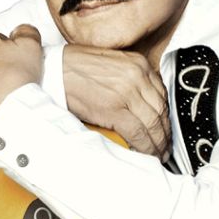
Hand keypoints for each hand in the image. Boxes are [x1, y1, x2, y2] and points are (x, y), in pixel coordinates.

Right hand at [62, 45, 170, 161]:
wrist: (53, 69)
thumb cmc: (75, 68)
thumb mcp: (111, 65)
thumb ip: (129, 80)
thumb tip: (139, 105)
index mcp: (138, 64)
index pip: (162, 95)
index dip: (165, 116)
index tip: (164, 128)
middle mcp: (137, 75)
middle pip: (161, 111)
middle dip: (165, 132)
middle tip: (165, 146)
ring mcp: (128, 92)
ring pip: (153, 124)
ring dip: (158, 143)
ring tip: (158, 154)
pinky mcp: (115, 109)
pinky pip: (139, 133)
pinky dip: (145, 147)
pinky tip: (146, 155)